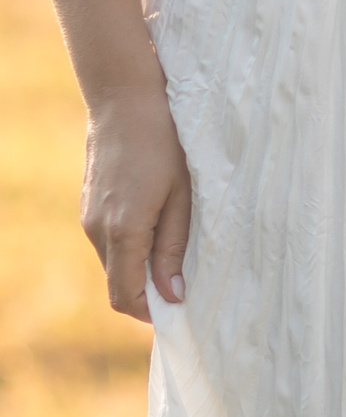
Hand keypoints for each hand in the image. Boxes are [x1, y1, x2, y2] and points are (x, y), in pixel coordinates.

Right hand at [82, 89, 191, 320]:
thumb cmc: (166, 145)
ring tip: (178, 260)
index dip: (150, 313)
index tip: (179, 314)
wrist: (125, 102)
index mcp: (124, 231)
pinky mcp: (89, 207)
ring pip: (113, 264)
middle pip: (117, 284)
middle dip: (148, 295)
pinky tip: (159, 234)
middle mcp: (97, 230)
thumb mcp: (182, 198)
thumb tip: (172, 294)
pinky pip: (109, 243)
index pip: (126, 295)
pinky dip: (131, 251)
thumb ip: (174, 248)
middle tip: (186, 290)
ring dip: (140, 271)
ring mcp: (88, 218)